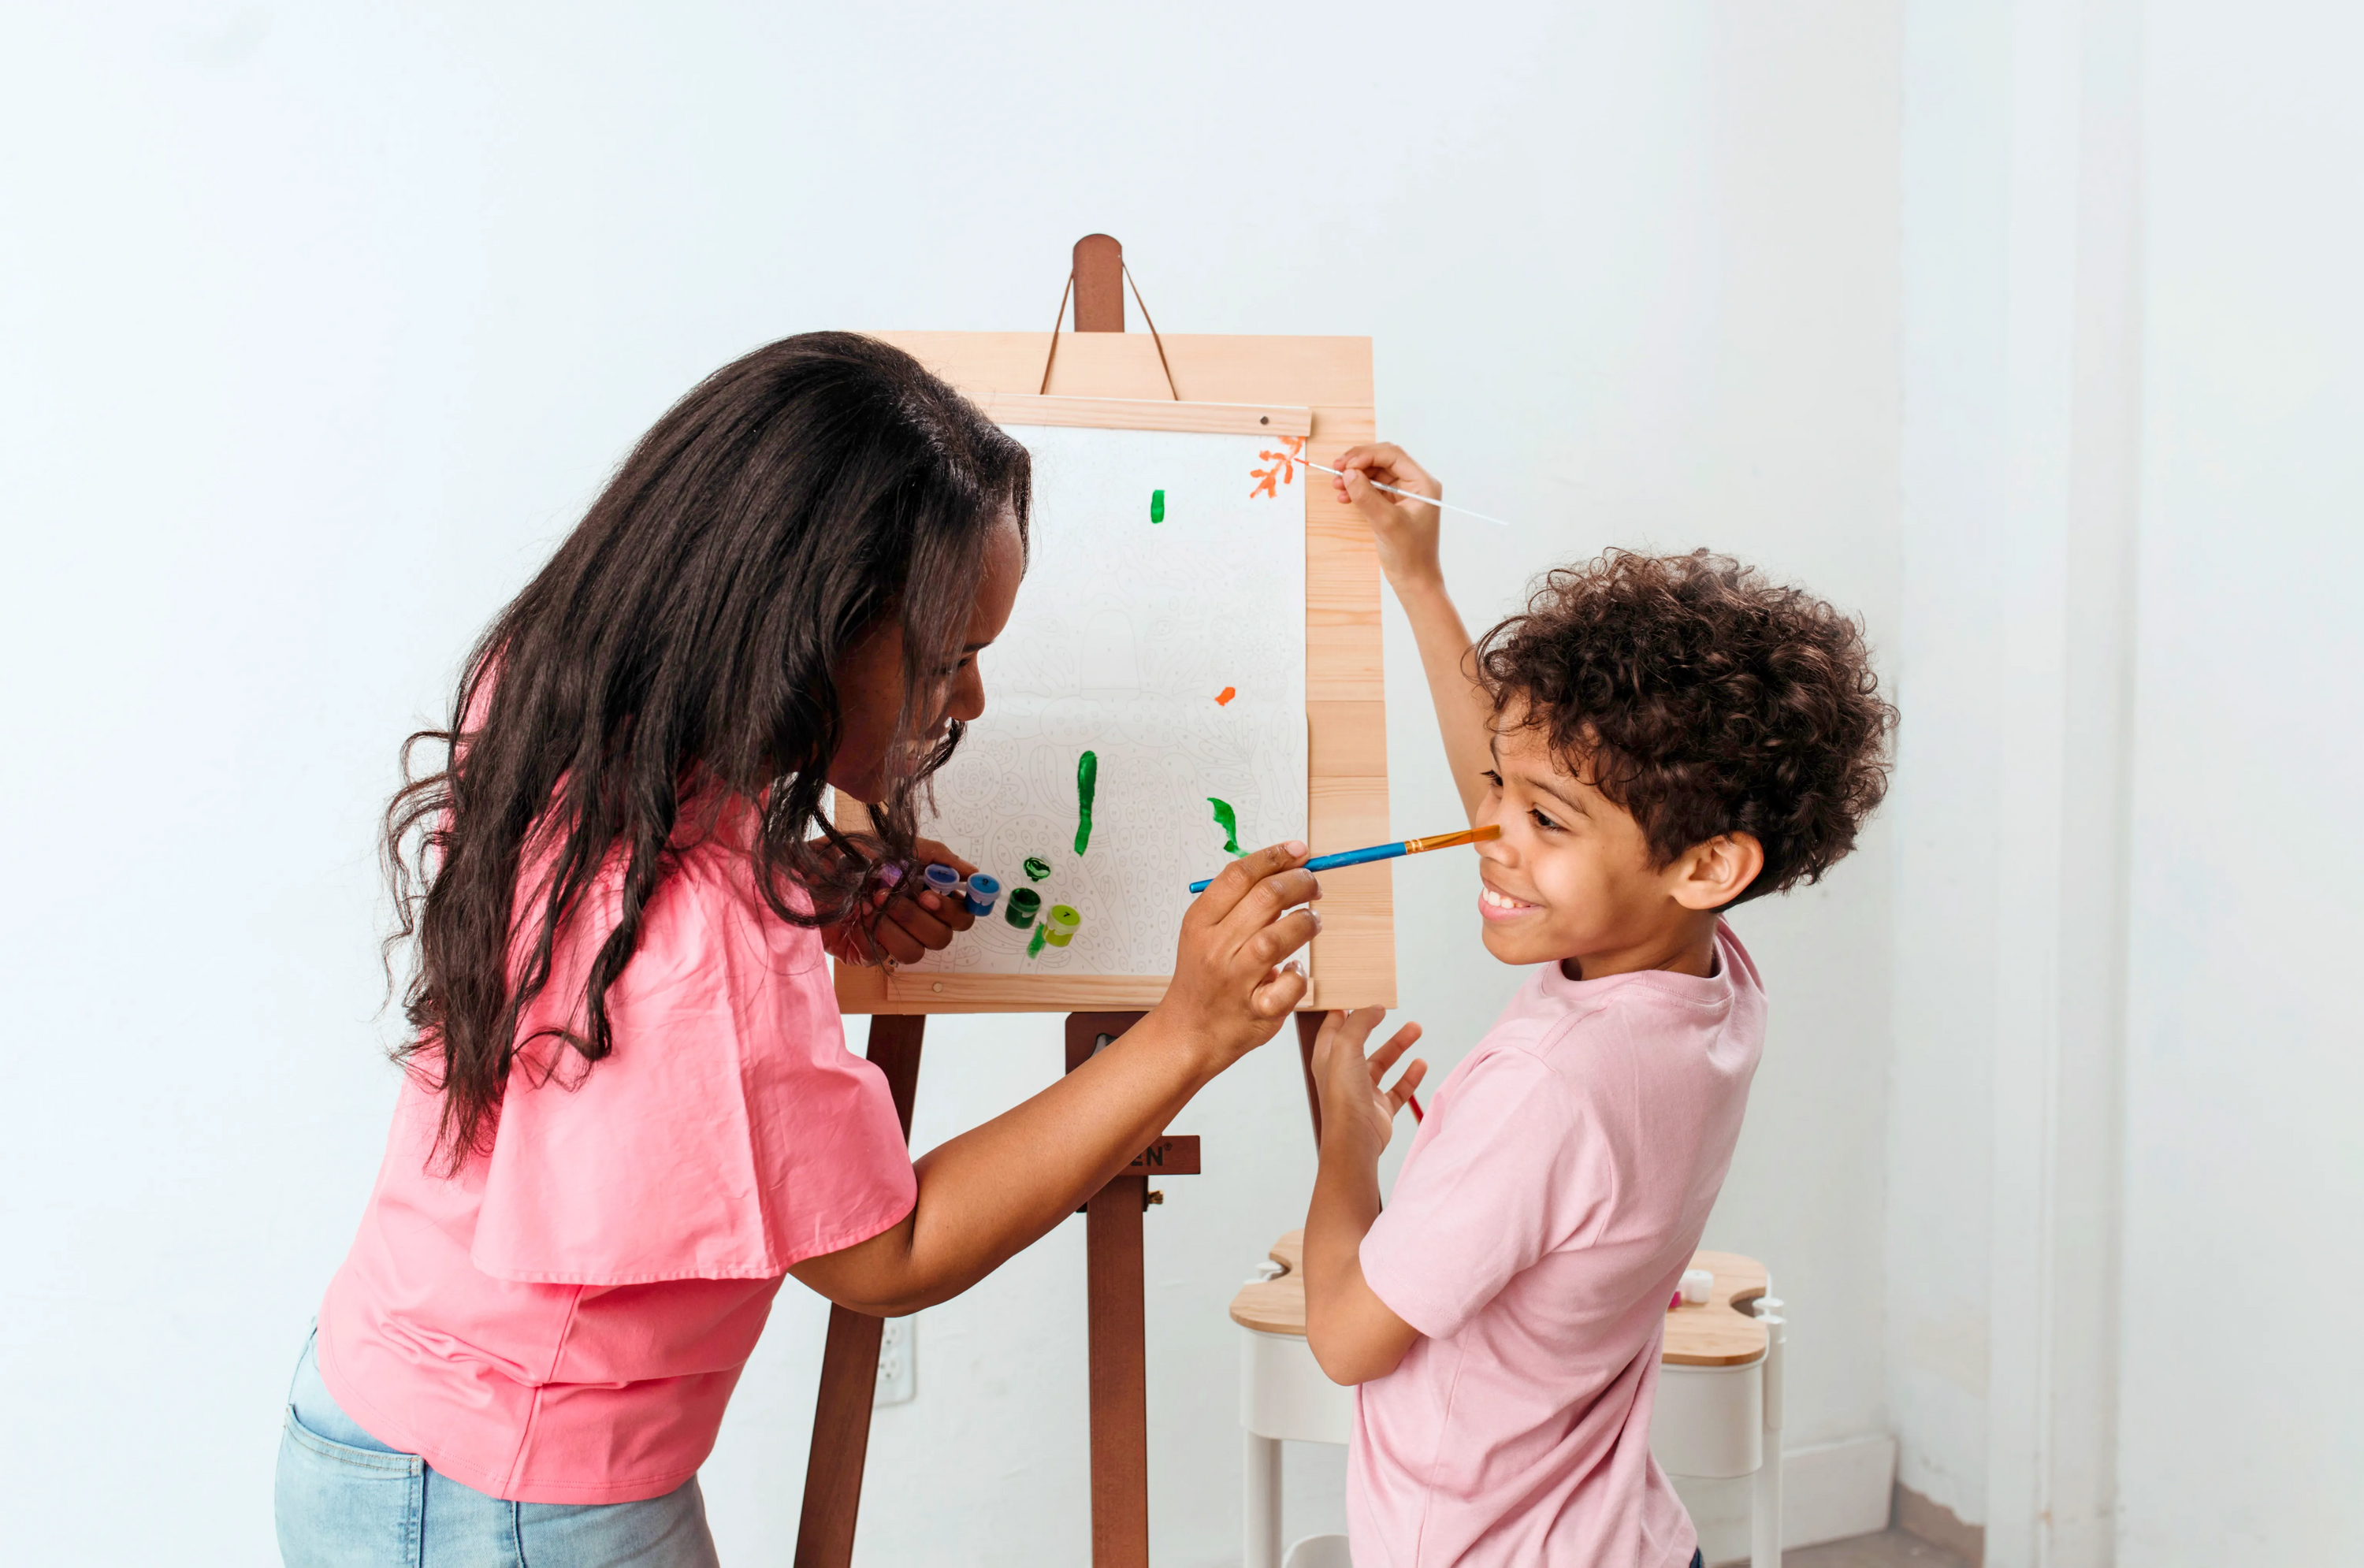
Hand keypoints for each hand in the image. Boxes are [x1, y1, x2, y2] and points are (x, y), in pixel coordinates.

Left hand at [821, 837, 978, 967]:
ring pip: (917, 951)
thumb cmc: (849, 854)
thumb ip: (937, 857)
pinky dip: (872, 933)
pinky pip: (884, 956)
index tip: (931, 895)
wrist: (805, 869)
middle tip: (894, 894)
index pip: (962, 915)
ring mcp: (892, 939)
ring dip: (894, 925)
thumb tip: (972, 872)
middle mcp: (915, 920)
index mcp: (928, 895)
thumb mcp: (896, 846)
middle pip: (944, 937)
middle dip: (918, 915)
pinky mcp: (867, 953)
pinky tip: (857, 914)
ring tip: (870, 901)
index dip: (955, 909)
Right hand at [1154, 840, 1319, 1067]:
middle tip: (1314, 886)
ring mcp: (1235, 981)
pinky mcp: (1257, 1010)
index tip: (1299, 851)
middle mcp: (1215, 948)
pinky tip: (1295, 969)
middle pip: (1265, 898)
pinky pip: (1290, 984)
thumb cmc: (1204, 978)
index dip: (1274, 856)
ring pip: (1279, 937)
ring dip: (1306, 922)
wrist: (1189, 1032)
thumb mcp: (1204, 933)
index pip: (1238, 875)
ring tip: (1312, 922)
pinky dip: (1300, 974)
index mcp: (1199, 922)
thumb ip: (1236, 903)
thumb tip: (1285, 866)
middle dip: (1300, 883)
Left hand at [1311, 1007, 1426, 1159]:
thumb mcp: (1346, 1047)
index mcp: (1327, 1058)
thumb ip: (1359, 1023)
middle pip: (1361, 1041)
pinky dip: (1410, 1076)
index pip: (1333, 1027)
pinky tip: (1421, 1064)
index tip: (1356, 992)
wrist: (1356, 1140)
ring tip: (1416, 1028)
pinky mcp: (1380, 1108)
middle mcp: (1343, 1073)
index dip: (1343, 1009)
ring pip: (1382, 1062)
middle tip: (1388, 1007)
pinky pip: (1398, 1088)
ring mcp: (1362, 1091)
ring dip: (1398, 1045)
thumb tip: (1372, 1008)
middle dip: (1375, 1024)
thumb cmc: (1343, 1096)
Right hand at [1331, 443, 1443, 587]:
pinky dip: (1358, 489)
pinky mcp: (1393, 505)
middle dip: (1359, 463)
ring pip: (1376, 474)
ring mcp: (1404, 494)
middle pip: (1383, 460)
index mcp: (1423, 483)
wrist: (1415, 580)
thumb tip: (1349, 473)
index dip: (1367, 455)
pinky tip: (1344, 496)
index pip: (1393, 456)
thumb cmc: (1410, 554)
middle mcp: (1415, 484)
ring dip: (1355, 476)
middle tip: (1336, 469)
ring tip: (1337, 484)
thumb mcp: (1386, 523)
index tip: (1345, 465)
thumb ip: (1366, 496)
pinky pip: (1373, 489)